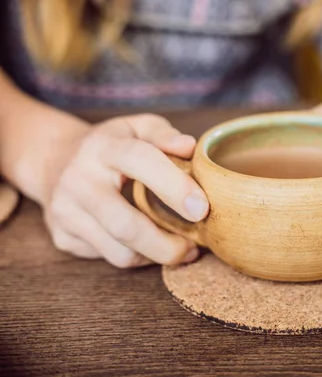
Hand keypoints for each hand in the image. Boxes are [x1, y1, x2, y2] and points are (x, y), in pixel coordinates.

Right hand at [42, 114, 208, 267]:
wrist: (55, 160)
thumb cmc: (113, 145)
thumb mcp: (137, 128)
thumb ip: (164, 135)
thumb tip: (189, 147)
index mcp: (102, 146)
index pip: (140, 161)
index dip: (174, 187)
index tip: (201, 209)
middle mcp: (78, 179)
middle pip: (126, 225)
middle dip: (167, 245)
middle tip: (195, 247)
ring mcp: (66, 211)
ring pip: (119, 252)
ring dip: (157, 256)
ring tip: (180, 248)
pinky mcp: (63, 236)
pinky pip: (110, 258)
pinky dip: (139, 257)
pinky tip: (151, 245)